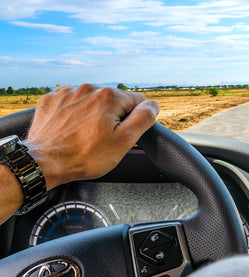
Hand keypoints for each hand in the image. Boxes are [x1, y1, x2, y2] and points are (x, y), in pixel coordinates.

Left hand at [24, 84, 158, 189]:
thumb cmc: (84, 156)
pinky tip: (71, 129)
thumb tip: (153, 105)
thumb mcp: (123, 142)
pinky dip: (74, 113)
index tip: (122, 134)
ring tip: (85, 135)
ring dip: (93, 114)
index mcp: (109, 97)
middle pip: (114, 100)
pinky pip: (72, 102)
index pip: (137, 101)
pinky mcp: (52, 99)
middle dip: (113, 117)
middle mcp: (88, 89)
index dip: (134, 120)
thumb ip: (143, 119)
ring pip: (92, 100)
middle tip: (103, 138)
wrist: (44, 163)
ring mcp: (68, 93)